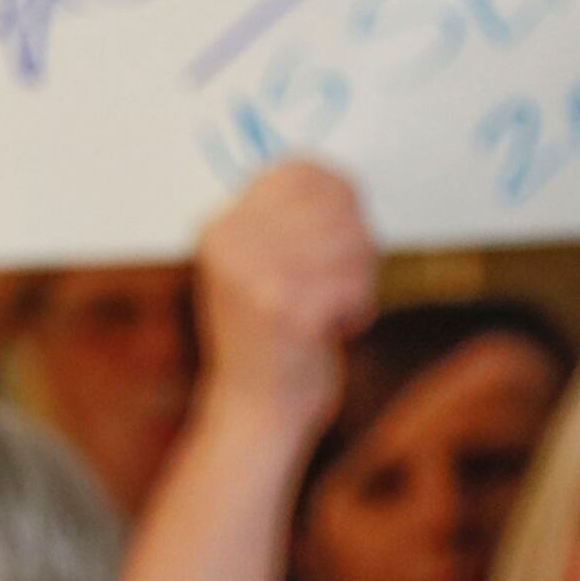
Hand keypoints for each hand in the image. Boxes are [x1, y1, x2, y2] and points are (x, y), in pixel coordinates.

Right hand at [192, 159, 375, 434]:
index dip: (340, 191)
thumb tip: (339, 182)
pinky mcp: (285, 309)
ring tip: (339, 305)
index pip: (299, 171)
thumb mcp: (255, 269)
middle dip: (356, 239)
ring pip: (348, 240)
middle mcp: (229, 244)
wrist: (253, 409)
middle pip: (332, 201)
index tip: (349, 224)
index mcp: (220, 228)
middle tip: (347, 279)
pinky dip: (359, 308)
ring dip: (360, 276)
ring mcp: (255, 275)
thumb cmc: (270, 339)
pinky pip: (353, 283)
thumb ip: (283, 223)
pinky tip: (336, 329)